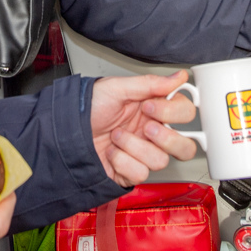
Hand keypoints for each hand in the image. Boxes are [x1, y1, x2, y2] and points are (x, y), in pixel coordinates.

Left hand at [90, 70, 197, 187]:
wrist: (65, 131)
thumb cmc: (87, 107)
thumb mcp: (116, 88)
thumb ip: (151, 84)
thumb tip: (179, 76)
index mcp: (154, 110)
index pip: (185, 114)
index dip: (172, 111)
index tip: (150, 106)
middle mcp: (152, 134)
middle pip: (185, 147)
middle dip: (167, 138)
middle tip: (146, 127)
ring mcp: (142, 155)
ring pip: (161, 161)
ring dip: (134, 146)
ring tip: (116, 136)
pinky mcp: (131, 173)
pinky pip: (140, 173)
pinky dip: (122, 160)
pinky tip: (111, 151)